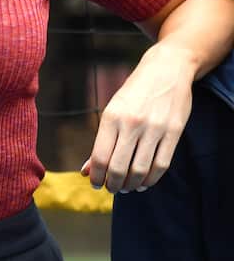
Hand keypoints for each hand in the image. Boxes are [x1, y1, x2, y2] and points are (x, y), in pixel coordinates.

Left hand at [81, 43, 194, 192]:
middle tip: (112, 189)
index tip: (96, 184)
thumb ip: (101, 142)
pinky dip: (151, 179)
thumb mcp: (112, 111)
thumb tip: (86, 171)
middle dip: (113, 185)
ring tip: (127, 188)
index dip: (97, 176)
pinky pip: (161, 165)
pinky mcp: (174, 133)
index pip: (100, 157)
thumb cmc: (133, 94)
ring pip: (140, 170)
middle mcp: (131, 124)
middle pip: (119, 167)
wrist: (165, 71)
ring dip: (132, 185)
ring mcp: (154, 129)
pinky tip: (144, 183)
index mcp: (111, 117)